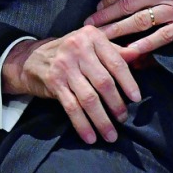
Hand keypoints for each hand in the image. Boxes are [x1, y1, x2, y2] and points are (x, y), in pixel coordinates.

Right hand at [1, 28, 140, 144]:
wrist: (31, 58)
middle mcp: (77, 48)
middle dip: (116, 104)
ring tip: (111, 134)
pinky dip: (82, 124)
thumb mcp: (90, 44)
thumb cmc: (69, 52)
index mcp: (91, 36)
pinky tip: (90, 136)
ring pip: (89, 98)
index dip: (128, 82)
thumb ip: (115, 50)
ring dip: (102, 120)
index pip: (116, 61)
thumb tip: (141, 55)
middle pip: (104, 82)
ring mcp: (64, 66)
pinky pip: (72, 107)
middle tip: (123, 119)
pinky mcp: (53, 82)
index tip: (136, 99)